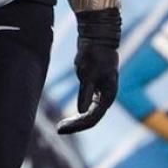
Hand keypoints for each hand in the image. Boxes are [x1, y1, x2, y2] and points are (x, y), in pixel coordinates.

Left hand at [57, 7, 120, 133]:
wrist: (97, 38)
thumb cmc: (94, 54)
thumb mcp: (87, 73)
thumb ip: (85, 92)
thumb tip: (81, 111)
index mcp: (108, 95)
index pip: (93, 118)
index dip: (78, 126)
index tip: (61, 129)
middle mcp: (106, 96)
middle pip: (91, 118)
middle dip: (76, 125)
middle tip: (59, 129)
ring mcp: (101, 93)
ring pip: (90, 113)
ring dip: (77, 121)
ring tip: (62, 126)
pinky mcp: (94, 88)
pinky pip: (87, 105)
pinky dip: (78, 112)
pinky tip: (69, 116)